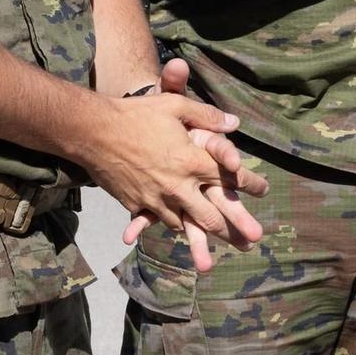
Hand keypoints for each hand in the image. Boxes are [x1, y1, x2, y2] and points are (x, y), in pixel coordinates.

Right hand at [88, 58, 265, 270]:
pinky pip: (158, 221)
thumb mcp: (173, 106)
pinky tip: (177, 230)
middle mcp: (178, 185)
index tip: (263, 189)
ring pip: (185, 225)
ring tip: (217, 248)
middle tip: (250, 239)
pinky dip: (170, 226)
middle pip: (212, 216)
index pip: (230, 176)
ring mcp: (157, 198)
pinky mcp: (137, 204)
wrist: (92, 130)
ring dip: (203, 237)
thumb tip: (234, 123)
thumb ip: (206, 115)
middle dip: (234, 229)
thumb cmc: (134, 114)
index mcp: (192, 160)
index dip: (250, 183)